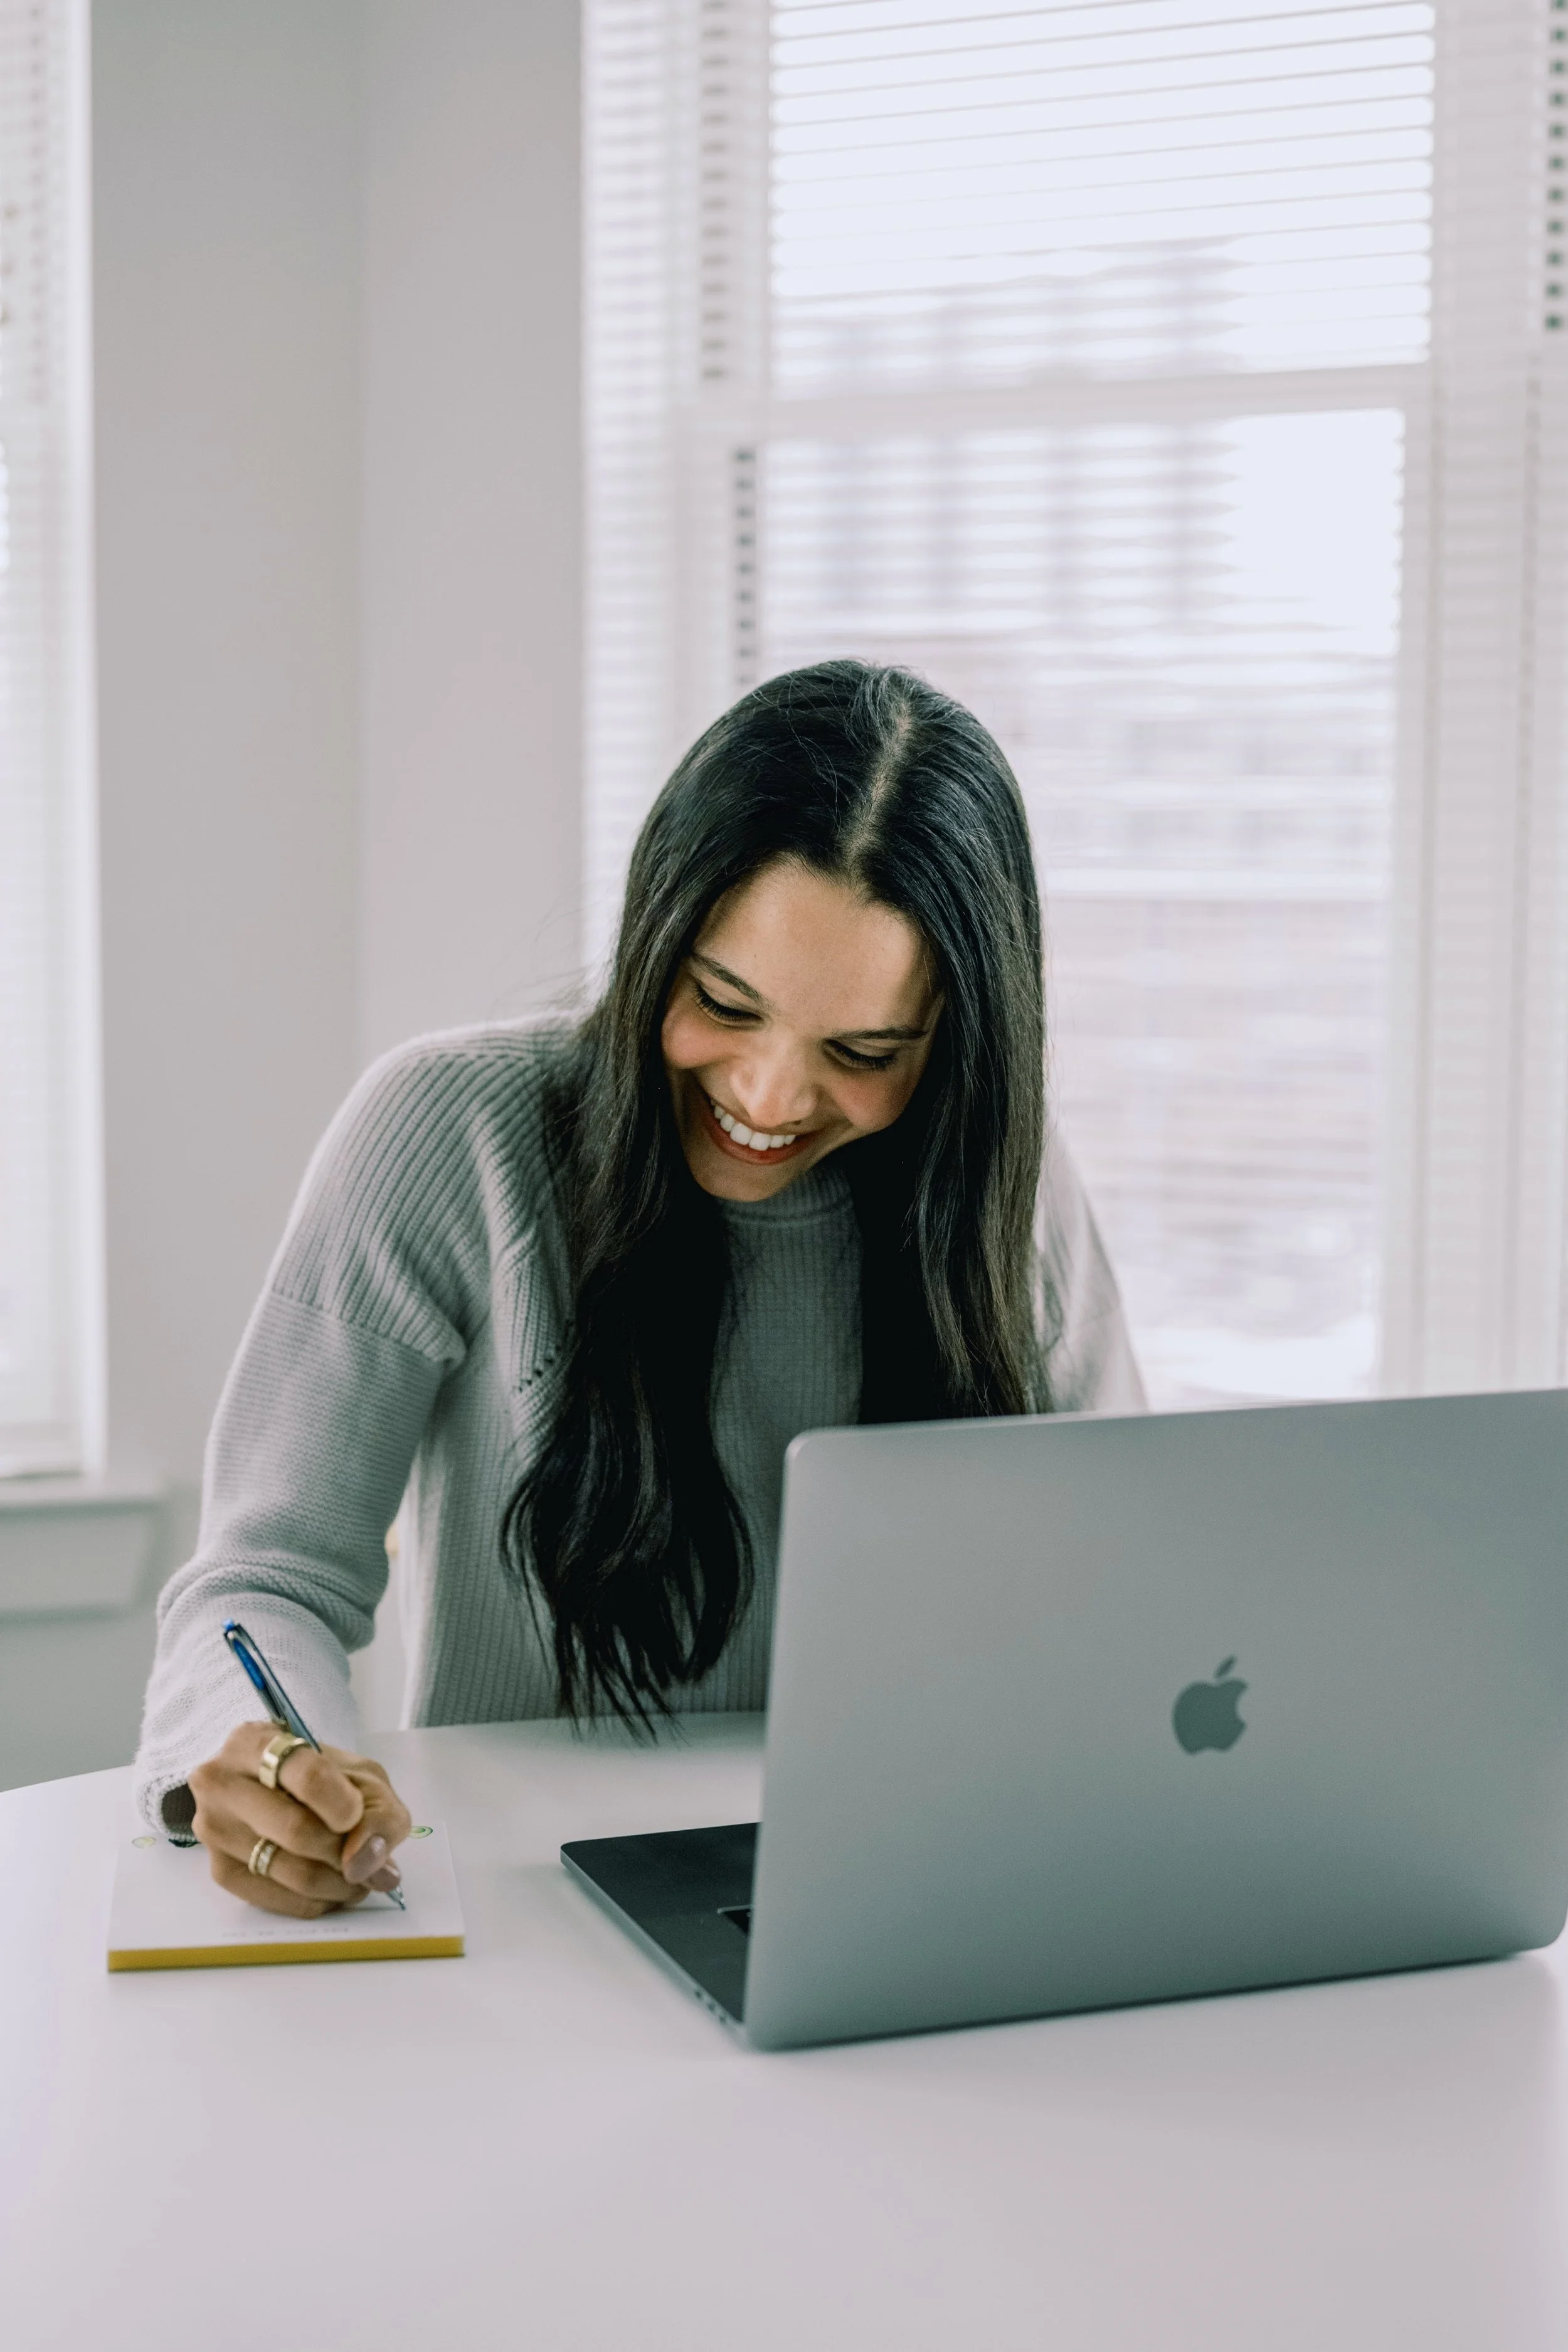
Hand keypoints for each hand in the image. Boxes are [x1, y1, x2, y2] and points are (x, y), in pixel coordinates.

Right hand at [188, 1721, 412, 1918]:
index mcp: (256, 1742)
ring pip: (289, 1871)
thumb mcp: (358, 1774)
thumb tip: (366, 1864)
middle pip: (297, 1830)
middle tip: (369, 1860)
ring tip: (358, 1877)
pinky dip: (315, 1901)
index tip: (356, 1818)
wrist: (266, 1787)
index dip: (343, 1806)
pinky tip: (331, 1888)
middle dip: (345, 1852)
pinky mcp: (219, 1870)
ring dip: (337, 1883)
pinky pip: (277, 1899)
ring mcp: (215, 1828)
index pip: (308, 1777)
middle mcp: (223, 1782)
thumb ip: (378, 1812)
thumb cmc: (317, 1776)